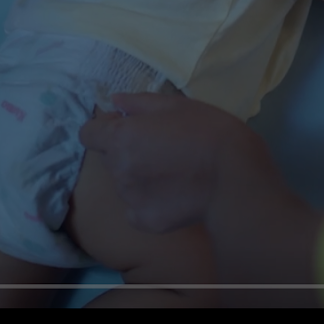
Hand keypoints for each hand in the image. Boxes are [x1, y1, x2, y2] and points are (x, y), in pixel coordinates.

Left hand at [78, 93, 263, 234]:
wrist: (235, 178)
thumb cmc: (210, 132)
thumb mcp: (178, 106)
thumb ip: (140, 103)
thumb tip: (114, 102)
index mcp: (122, 137)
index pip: (88, 134)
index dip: (105, 129)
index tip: (128, 128)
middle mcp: (118, 169)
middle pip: (110, 158)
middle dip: (128, 151)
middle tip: (163, 149)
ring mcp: (129, 199)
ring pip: (124, 183)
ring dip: (140, 176)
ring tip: (174, 173)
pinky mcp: (143, 222)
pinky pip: (136, 209)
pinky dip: (149, 202)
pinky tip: (173, 195)